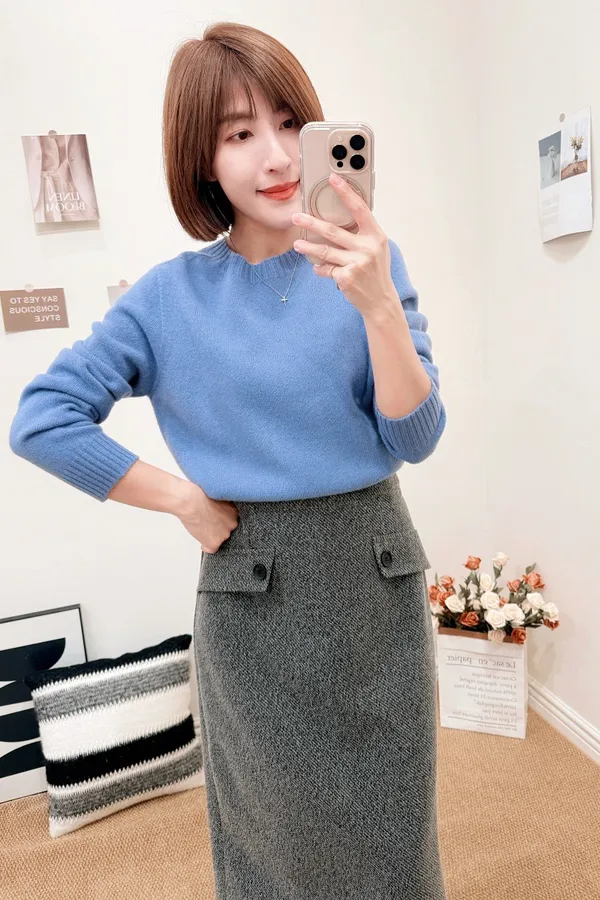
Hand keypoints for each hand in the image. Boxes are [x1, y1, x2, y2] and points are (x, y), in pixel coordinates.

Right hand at [176, 482, 238, 552]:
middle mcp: (232, 524)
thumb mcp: (216, 496)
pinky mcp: (214, 542)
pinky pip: (211, 549)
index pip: (231, 520)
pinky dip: (205, 546)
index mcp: (234, 511)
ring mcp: (224, 534)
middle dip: (218, 528)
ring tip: (201, 528)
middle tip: (207, 522)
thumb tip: (216, 509)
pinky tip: (202, 542)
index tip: (215, 520)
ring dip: (211, 536)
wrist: (191, 502)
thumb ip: (221, 505)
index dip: (222, 520)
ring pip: (219, 539)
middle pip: (226, 530)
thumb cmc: (199, 495)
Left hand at [291, 173, 395, 316]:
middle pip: (333, 230)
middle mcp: (367, 247)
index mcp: (376, 236)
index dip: (346, 193)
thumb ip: (362, 234)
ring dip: (308, 247)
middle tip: (296, 217)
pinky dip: (320, 269)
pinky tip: (318, 268)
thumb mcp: (376, 249)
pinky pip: (326, 269)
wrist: (381, 300)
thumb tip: (338, 220)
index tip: (333, 179)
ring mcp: (356, 263)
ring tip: (297, 245)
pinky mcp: (346, 277)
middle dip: (311, 223)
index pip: (359, 209)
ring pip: (325, 251)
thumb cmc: (376, 272)